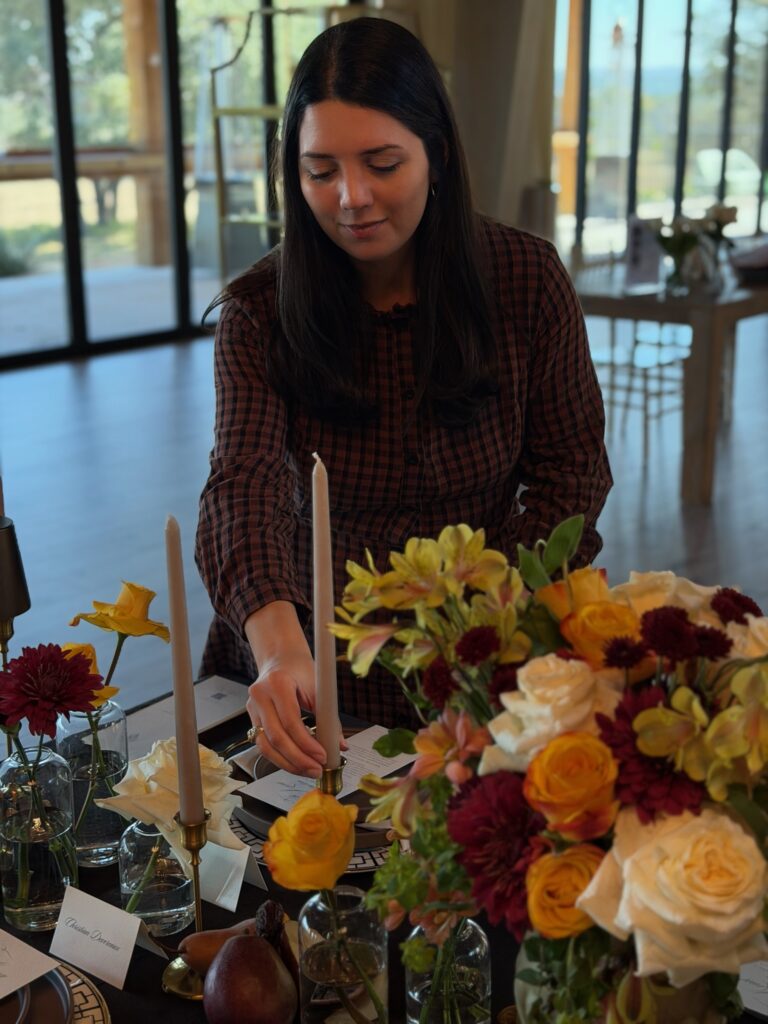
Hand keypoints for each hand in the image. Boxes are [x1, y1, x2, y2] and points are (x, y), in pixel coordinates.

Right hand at [247, 653, 326, 777]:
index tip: (322, 756)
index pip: (290, 721)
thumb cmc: (300, 670)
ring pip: (265, 746)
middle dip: (297, 759)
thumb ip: (329, 716)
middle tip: (316, 769)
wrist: (281, 659)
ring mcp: (252, 708)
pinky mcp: (251, 719)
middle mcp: (260, 696)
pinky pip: (263, 744)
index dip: (306, 743)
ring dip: (288, 764)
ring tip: (308, 771)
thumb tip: (339, 745)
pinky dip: (280, 758)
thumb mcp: (318, 686)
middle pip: (275, 737)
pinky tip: (295, 764)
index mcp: (277, 683)